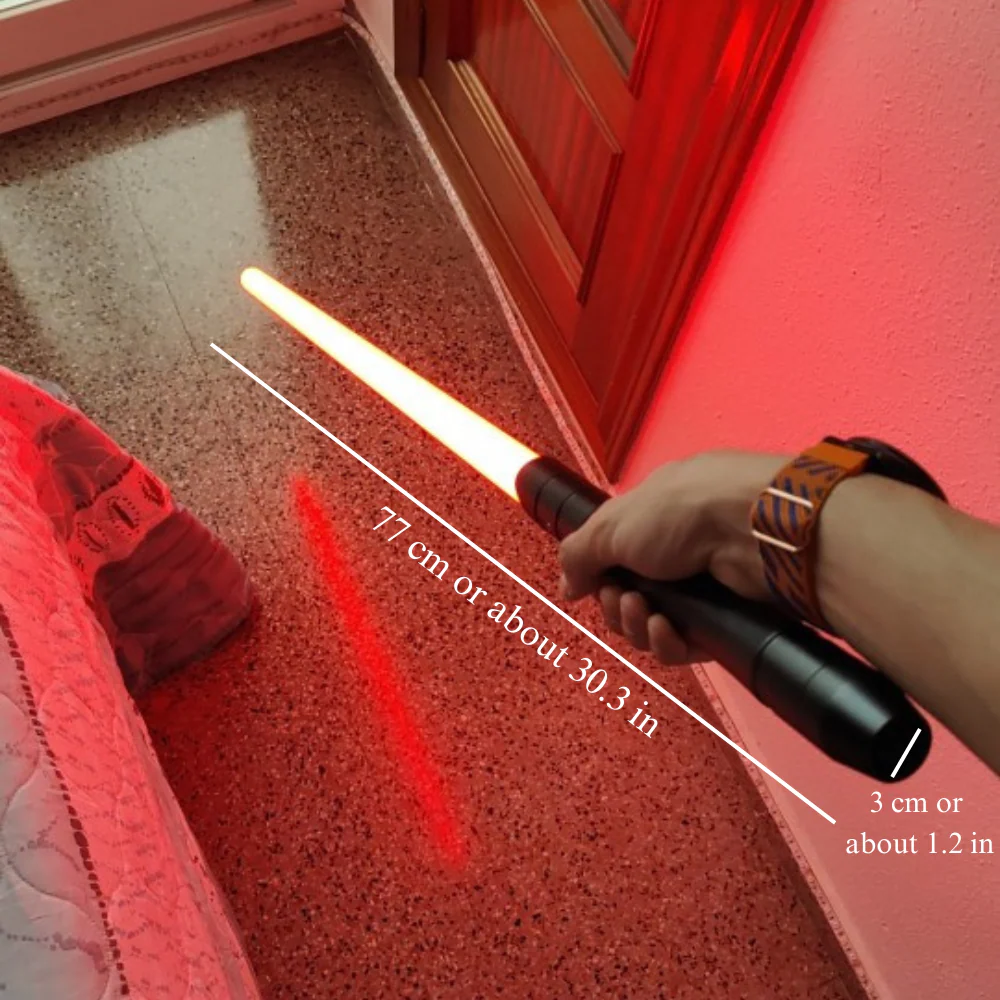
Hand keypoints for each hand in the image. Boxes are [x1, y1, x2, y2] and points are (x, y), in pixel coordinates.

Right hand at [558, 450, 788, 664]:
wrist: (748, 529)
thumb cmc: (678, 514)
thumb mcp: (611, 525)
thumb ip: (578, 555)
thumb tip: (566, 587)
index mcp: (651, 521)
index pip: (614, 559)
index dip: (597, 577)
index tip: (590, 584)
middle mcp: (676, 553)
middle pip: (628, 599)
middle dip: (615, 606)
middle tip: (621, 598)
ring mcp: (701, 588)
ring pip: (652, 627)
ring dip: (637, 625)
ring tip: (644, 610)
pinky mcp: (723, 621)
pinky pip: (683, 646)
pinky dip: (667, 642)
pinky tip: (666, 628)